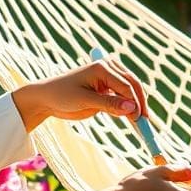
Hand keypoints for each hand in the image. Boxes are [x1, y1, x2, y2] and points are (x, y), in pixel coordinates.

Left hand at [11, 57, 147, 131]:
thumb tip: (132, 109)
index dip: (134, 102)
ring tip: (141, 122)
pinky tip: (132, 118)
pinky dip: (128, 106)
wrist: (46, 98)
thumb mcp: (84, 101)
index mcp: (103, 67)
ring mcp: (110, 76)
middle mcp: (109, 68)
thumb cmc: (62, 95)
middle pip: (133, 84)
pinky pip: (124, 95)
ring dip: (136, 104)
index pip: (126, 85)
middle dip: (139, 102)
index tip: (138, 120)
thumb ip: (109, 104)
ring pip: (131, 89)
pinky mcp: (108, 87)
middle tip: (144, 122)